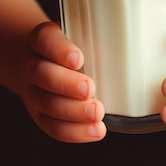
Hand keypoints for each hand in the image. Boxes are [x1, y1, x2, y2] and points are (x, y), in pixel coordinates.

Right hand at [18, 22, 106, 142]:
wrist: (41, 62)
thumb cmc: (70, 47)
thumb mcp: (79, 33)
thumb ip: (97, 37)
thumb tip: (133, 40)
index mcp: (42, 40)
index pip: (44, 40)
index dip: (58, 50)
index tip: (77, 58)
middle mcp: (33, 65)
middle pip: (42, 74)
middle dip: (67, 84)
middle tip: (89, 89)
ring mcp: (33, 92)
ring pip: (46, 103)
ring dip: (73, 111)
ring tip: (97, 113)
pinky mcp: (40, 115)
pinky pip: (53, 127)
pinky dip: (75, 131)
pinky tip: (95, 130)